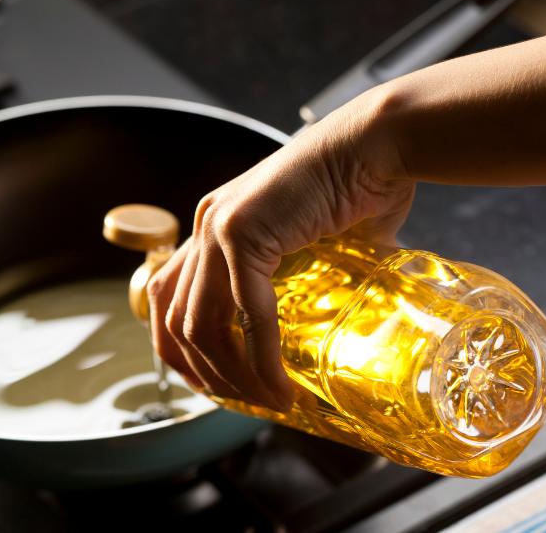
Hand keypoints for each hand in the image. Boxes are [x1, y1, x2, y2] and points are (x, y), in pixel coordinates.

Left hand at [147, 88, 414, 410]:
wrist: (378, 143)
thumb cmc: (358, 184)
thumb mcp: (313, 240)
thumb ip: (304, 276)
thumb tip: (328, 320)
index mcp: (215, 224)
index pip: (167, 295)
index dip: (178, 347)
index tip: (211, 382)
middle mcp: (206, 223)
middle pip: (172, 316)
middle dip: (200, 370)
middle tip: (238, 402)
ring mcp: (218, 226)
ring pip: (200, 323)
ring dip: (230, 374)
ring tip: (265, 399)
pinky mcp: (243, 232)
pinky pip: (246, 312)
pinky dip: (261, 357)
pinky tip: (280, 383)